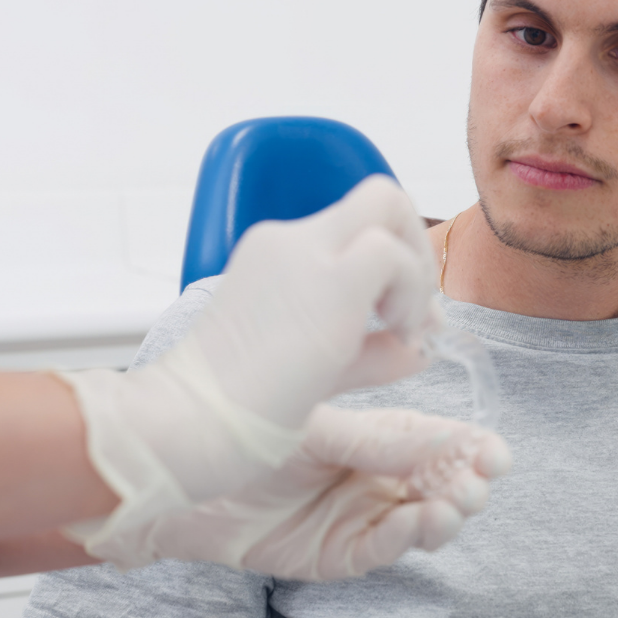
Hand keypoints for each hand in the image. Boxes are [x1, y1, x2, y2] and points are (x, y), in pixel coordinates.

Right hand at [60, 176, 446, 554]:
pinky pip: (392, 254)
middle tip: (408, 311)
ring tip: (400, 331)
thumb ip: (372, 349)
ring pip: (391, 209)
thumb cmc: (237, 408)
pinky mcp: (328, 281)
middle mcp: (289, 241)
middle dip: (414, 245)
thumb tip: (426, 340)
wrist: (192, 420)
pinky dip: (412, 291)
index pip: (353, 224)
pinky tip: (395, 335)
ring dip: (416, 273)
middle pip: (379, 197)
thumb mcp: (318, 368)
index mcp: (277, 255)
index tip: (394, 314)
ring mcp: (304, 253)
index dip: (392, 255)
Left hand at [93, 406, 512, 578]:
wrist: (183, 476)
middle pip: (435, 486)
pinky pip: (378, 550)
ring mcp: (354, 518)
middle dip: (463, 484)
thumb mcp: (320, 425)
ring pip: (416, 523)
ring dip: (441, 515)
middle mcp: (370, 479)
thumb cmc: (243, 433)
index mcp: (373, 438)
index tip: (496, 451)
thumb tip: (446, 434)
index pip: (434, 443)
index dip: (468, 448)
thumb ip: (378, 434)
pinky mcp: (334, 555)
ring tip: (453, 504)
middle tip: (478, 481)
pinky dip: (402, 537)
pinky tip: (416, 521)